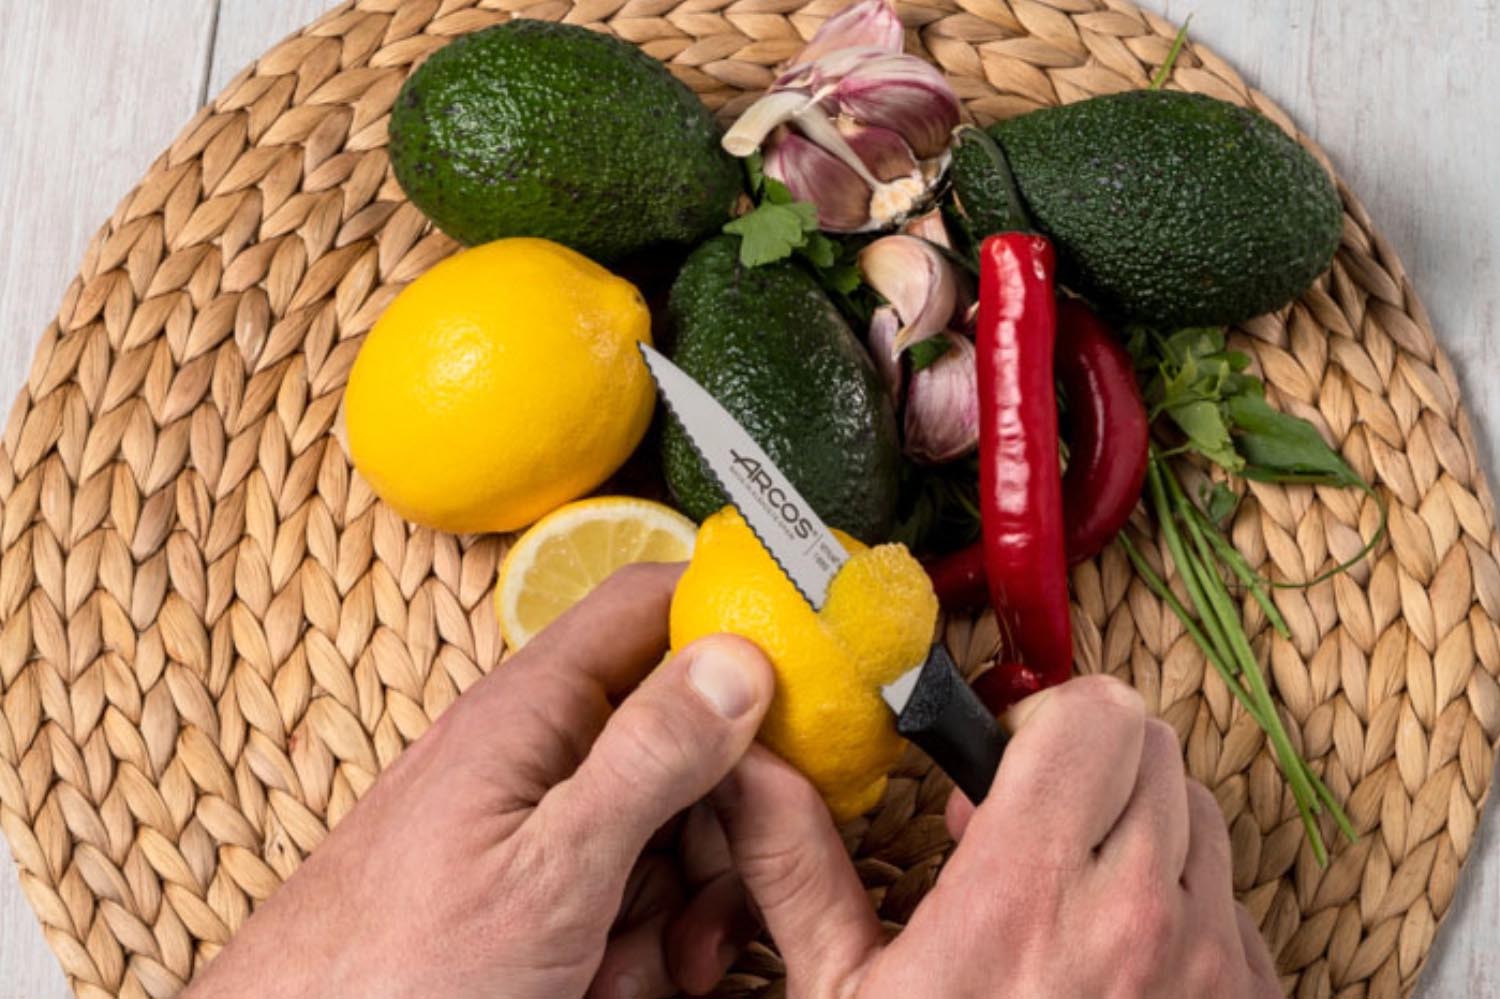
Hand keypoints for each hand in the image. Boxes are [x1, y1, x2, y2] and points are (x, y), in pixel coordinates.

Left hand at [184, 563, 774, 998]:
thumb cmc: (396, 970)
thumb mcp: (550, 870)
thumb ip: (647, 758)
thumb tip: (739, 656)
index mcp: (533, 709)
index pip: (650, 604)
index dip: (733, 620)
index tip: (807, 678)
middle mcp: (534, 748)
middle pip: (676, 728)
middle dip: (719, 813)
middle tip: (717, 895)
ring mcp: (532, 817)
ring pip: (660, 818)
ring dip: (679, 894)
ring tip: (644, 966)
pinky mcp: (529, 880)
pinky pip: (618, 880)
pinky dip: (633, 932)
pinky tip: (608, 979)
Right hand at [714, 674, 1281, 998]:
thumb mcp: (840, 995)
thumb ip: (797, 864)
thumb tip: (748, 769)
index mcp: (1026, 901)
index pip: (1092, 717)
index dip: (1039, 718)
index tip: (998, 762)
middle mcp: (1139, 922)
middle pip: (1150, 745)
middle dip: (1082, 760)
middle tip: (1021, 825)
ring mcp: (1210, 968)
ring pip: (1197, 811)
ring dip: (1134, 823)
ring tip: (1066, 891)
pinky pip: (1231, 897)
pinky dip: (1180, 898)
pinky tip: (1114, 953)